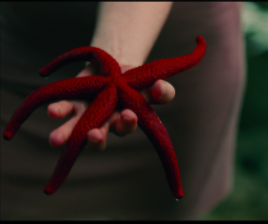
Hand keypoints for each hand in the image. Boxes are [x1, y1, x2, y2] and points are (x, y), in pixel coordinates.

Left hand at [47, 64, 174, 150]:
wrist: (114, 69)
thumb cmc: (135, 82)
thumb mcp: (150, 84)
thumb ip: (161, 90)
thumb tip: (161, 87)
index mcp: (125, 120)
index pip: (127, 126)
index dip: (128, 123)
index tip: (129, 115)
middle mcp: (104, 122)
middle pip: (99, 136)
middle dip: (96, 138)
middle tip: (94, 135)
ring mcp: (87, 114)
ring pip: (76, 129)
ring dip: (66, 134)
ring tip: (55, 140)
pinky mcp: (74, 101)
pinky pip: (64, 108)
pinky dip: (58, 110)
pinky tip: (51, 111)